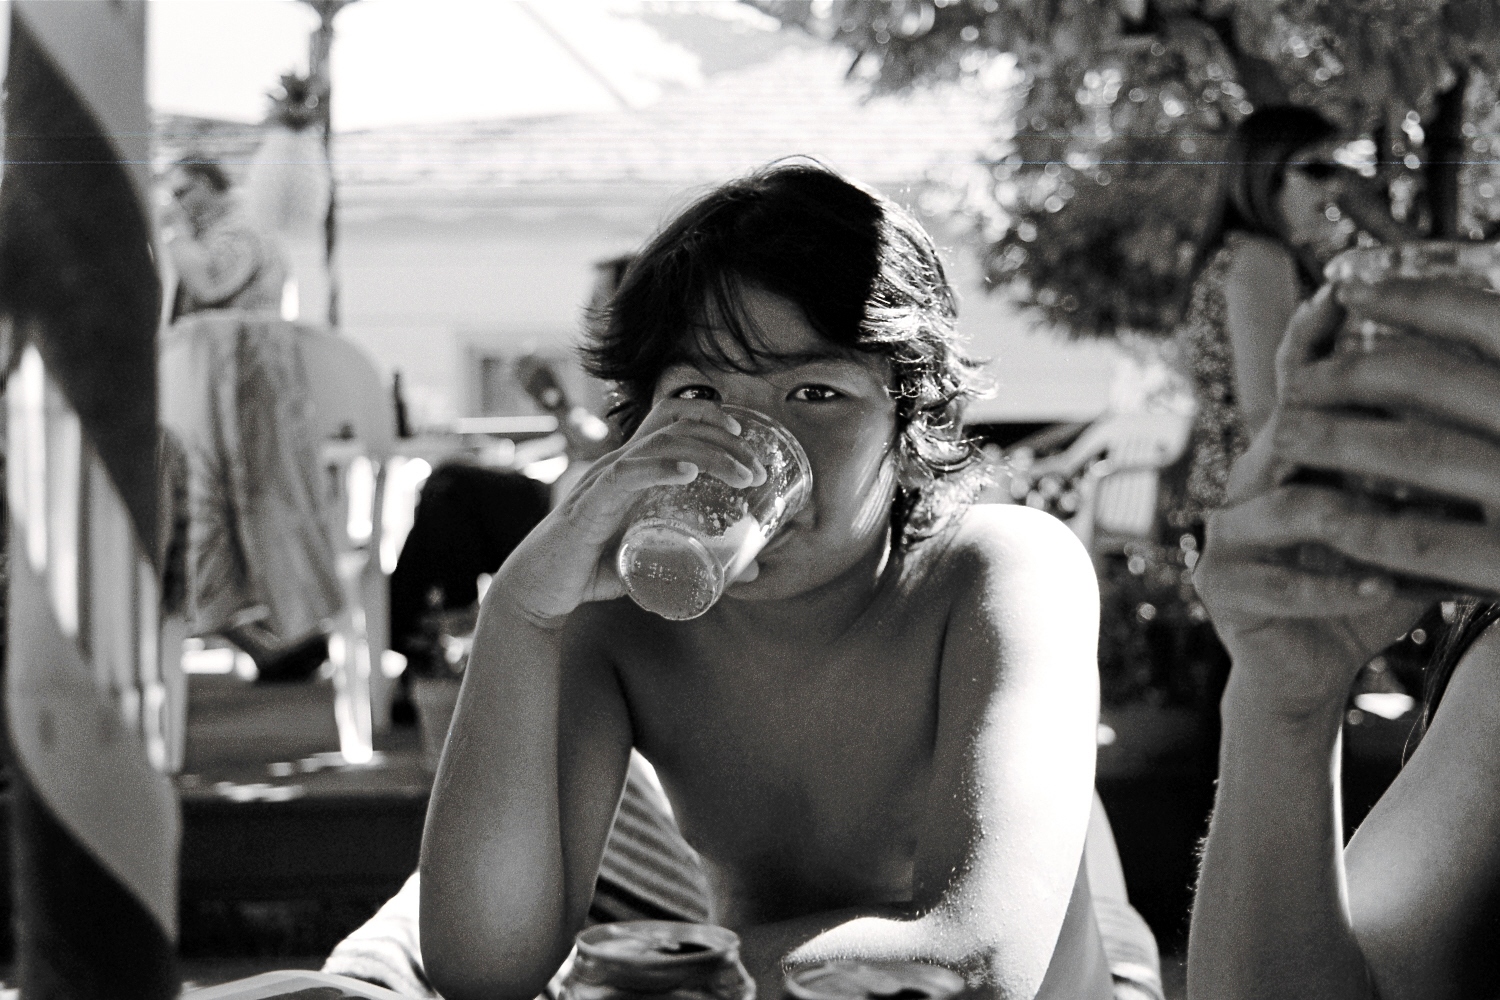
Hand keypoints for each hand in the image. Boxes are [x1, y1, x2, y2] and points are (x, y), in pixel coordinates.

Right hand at [490, 399, 766, 625]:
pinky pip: (626, 475)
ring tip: (742, 475)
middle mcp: (616, 464)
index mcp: (631, 467)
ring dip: (708, 455)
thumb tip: (752, 570)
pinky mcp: (589, 506)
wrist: (537, 591)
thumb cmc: (590, 571)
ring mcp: (601, 481)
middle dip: (723, 438)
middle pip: (674, 426)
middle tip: (758, 469)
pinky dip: (659, 469)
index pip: (668, 418)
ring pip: (659, 445)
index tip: (744, 431)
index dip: (708, 413)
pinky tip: (688, 473)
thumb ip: (699, 559)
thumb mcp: (652, 561)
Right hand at [1193, 287, 1450, 713]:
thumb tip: (1482, 412)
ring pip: (1288, 504)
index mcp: (1291, 455)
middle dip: (1339, 417)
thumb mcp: (1402, 523)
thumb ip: (1418, 473)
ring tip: (1408, 526)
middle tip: (1398, 412)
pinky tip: (1383, 589)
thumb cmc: (1366, 586)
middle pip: (1290, 429)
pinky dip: (1338, 585)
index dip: (1311, 339)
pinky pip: (1279, 579)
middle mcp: (1251, 480)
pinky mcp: (1219, 584)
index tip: (1340, 298)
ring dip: (1357, 515)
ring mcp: (1228, 531)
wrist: (1309, 667)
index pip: (1295, 382)